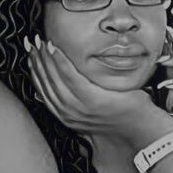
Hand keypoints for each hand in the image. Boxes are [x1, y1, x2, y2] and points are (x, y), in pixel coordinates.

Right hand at [26, 35, 172, 142]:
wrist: (141, 129)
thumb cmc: (122, 116)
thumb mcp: (94, 110)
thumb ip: (78, 100)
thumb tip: (66, 84)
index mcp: (67, 116)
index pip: (43, 90)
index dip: (34, 70)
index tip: (30, 54)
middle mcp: (69, 114)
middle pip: (45, 84)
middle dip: (35, 61)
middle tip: (31, 43)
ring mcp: (79, 109)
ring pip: (54, 79)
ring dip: (44, 59)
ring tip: (40, 43)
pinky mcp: (92, 100)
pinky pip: (70, 77)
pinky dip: (60, 62)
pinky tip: (54, 49)